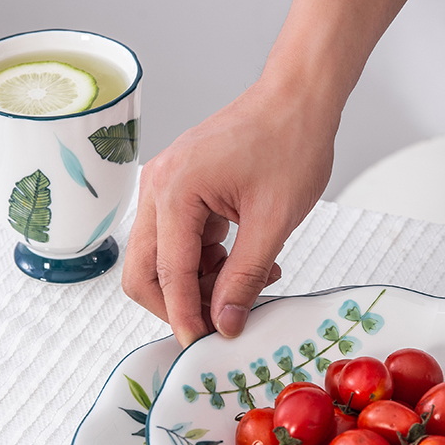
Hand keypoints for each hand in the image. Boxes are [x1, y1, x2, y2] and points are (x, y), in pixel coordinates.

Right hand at [122, 0, 424, 346]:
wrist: (299, 97)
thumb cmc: (290, 142)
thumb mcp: (273, 221)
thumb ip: (245, 277)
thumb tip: (224, 323)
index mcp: (174, 192)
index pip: (168, 275)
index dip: (185, 318)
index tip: (203, 347)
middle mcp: (158, 188)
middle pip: (145, 271)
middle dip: (180, 305)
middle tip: (221, 323)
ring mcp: (166, 187)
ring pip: (163, 260)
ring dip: (200, 284)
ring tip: (250, 284)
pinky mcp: (183, 190)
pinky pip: (182, 241)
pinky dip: (208, 262)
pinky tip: (247, 262)